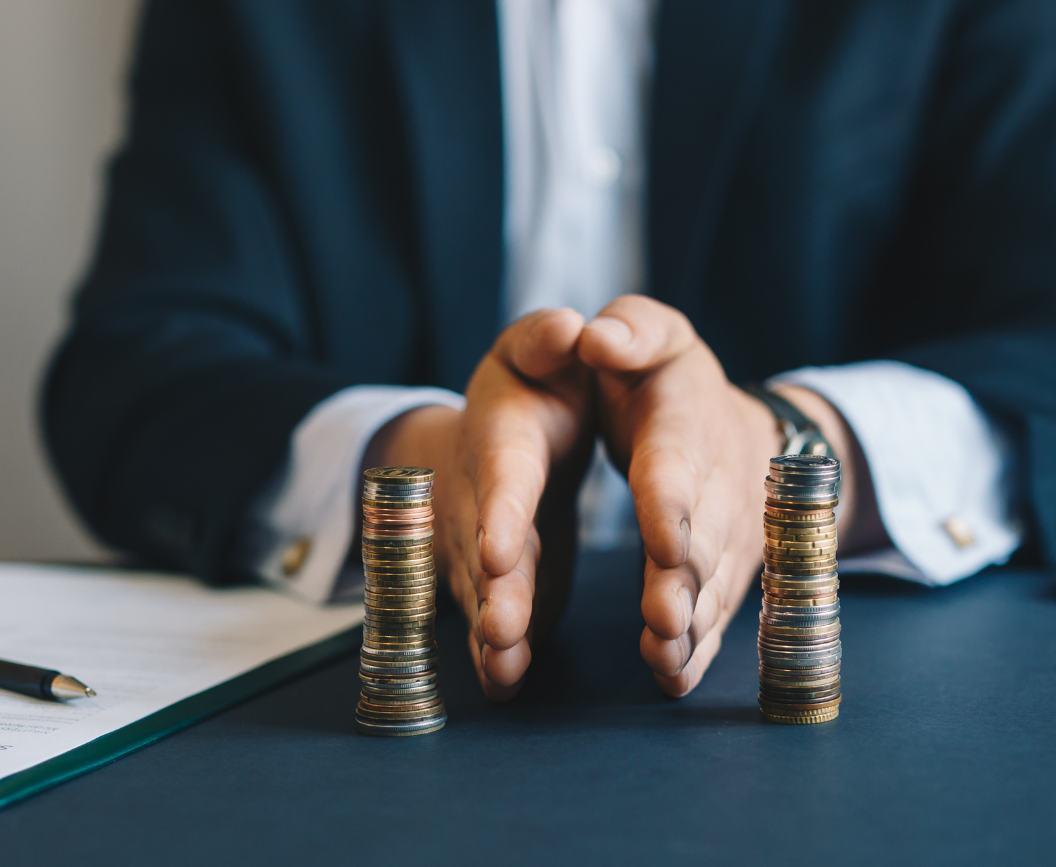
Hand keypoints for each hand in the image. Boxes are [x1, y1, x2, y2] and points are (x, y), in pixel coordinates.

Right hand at [364, 309, 592, 699]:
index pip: (503, 470)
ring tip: (505, 666)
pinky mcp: (500, 575)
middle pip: (486, 544)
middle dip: (494, 589)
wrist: (507, 426)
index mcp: (504, 431)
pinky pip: (494, 613)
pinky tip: (507, 680)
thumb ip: (548, 339)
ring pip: (486, 590)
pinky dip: (498, 649)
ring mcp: (483, 539)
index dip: (500, 510)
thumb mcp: (538, 348)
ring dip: (494, 629)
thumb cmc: (533, 381)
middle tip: (502, 630)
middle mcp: (482, 490)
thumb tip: (573, 329)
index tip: (498, 550)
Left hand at [578, 296, 883, 696]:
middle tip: (663, 619)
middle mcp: (715, 487)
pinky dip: (698, 649)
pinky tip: (674, 677)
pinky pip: (717, 616)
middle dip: (683, 581)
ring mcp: (727, 538)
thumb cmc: (674, 383)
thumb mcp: (657, 336)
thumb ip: (632, 330)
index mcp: (686, 423)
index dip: (670, 501)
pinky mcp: (724, 576)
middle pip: (702, 540)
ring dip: (691, 626)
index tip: (662, 538)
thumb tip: (596, 335)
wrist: (741, 433)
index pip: (677, 463)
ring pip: (712, 587)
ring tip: (664, 660)